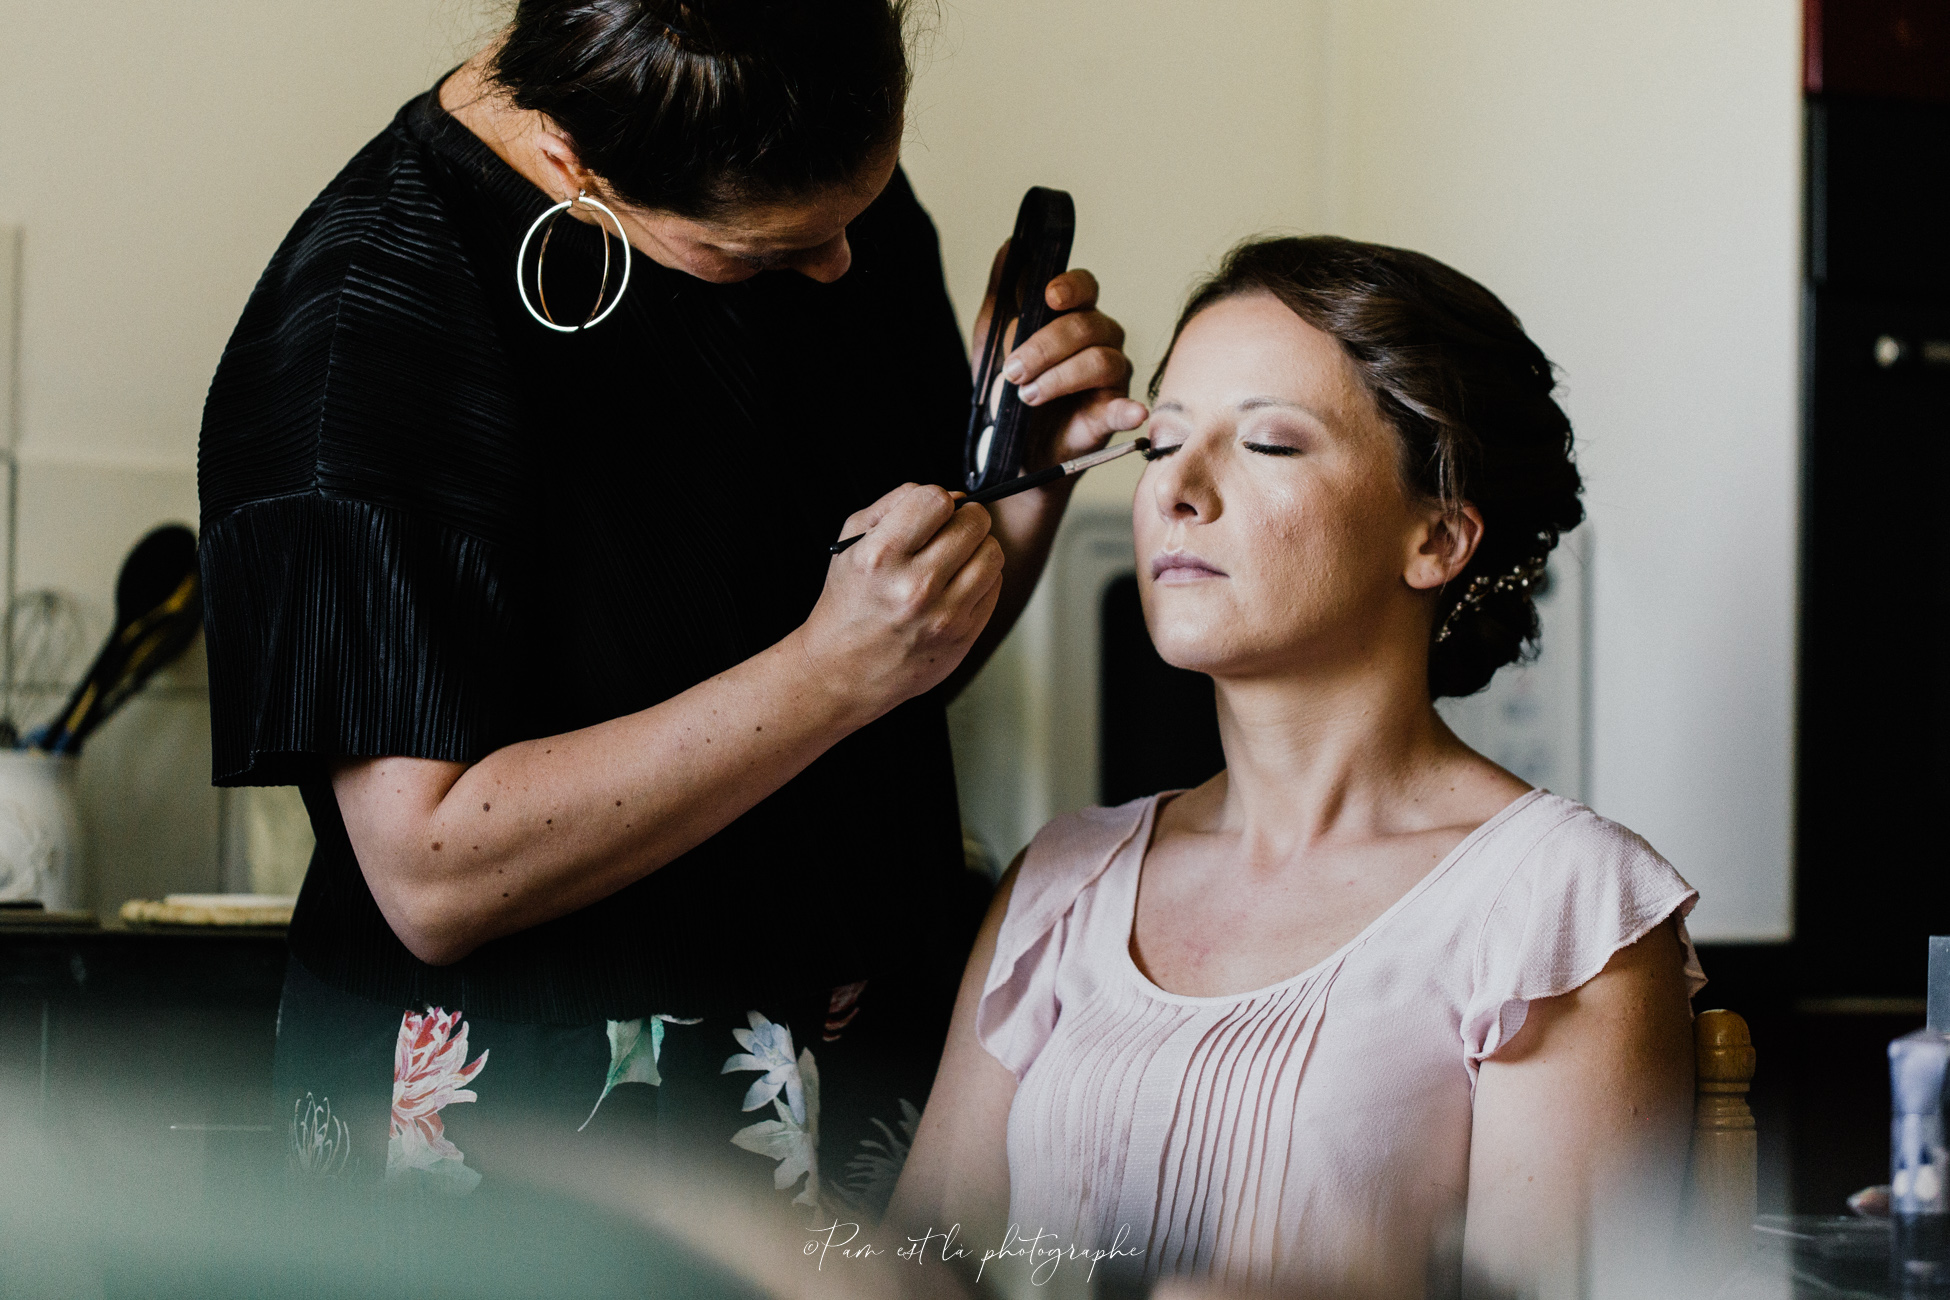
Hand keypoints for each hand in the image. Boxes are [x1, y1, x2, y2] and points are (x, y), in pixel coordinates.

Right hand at [799, 482, 1004, 722]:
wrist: (843, 671)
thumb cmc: (849, 602)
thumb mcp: (852, 543)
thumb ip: (897, 503)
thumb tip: (953, 495)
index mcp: (881, 557)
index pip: (937, 500)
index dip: (937, 501)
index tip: (930, 514)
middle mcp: (915, 586)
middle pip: (974, 522)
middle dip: (964, 520)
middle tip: (948, 533)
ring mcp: (943, 615)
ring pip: (993, 553)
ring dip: (978, 548)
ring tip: (955, 559)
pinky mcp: (964, 636)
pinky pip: (994, 586)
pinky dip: (980, 579)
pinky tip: (955, 587)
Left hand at [972, 245, 1148, 470]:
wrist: (1006, 447)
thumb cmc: (1007, 387)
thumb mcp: (993, 337)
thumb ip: (1003, 293)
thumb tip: (1010, 245)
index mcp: (1072, 315)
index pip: (1084, 286)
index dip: (1070, 287)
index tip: (1048, 297)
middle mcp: (1098, 340)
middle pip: (1087, 326)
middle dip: (1044, 346)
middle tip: (1012, 370)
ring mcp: (1110, 378)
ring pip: (1101, 361)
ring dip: (1059, 377)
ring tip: (1028, 396)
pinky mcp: (1110, 416)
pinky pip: (1125, 408)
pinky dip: (1128, 410)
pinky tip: (1130, 412)